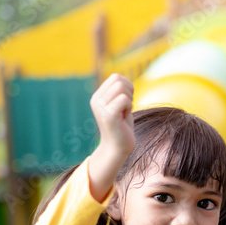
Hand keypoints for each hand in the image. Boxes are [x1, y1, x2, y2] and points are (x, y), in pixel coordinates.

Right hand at [87, 74, 134, 200]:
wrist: (117, 147)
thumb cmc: (122, 126)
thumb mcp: (119, 104)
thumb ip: (119, 91)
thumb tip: (122, 77)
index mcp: (97, 96)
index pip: (116, 76)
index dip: (127, 87)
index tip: (125, 102)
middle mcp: (96, 100)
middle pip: (119, 80)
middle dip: (129, 92)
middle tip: (125, 108)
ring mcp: (100, 107)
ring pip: (122, 88)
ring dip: (129, 100)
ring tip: (124, 113)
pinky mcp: (108, 115)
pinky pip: (124, 99)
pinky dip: (129, 107)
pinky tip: (124, 118)